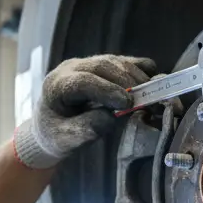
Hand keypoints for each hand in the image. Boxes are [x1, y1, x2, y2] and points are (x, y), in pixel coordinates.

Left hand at [13, 54, 156, 168]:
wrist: (51, 127)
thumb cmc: (56, 136)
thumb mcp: (65, 140)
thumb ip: (84, 130)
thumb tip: (111, 117)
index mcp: (56, 85)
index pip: (83, 81)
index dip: (106, 90)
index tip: (126, 104)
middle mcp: (70, 68)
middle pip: (101, 66)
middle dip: (125, 81)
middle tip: (143, 99)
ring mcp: (87, 63)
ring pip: (114, 61)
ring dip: (135, 75)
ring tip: (150, 93)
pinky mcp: (101, 65)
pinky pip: (123, 61)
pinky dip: (139, 68)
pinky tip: (151, 81)